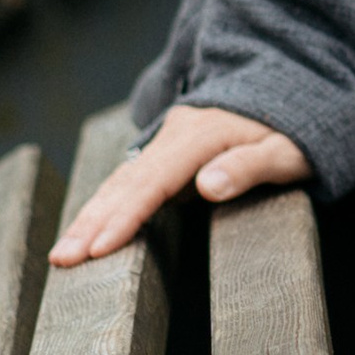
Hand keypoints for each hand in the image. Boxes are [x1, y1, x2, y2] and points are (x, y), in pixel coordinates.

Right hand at [49, 103, 310, 264]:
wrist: (291, 95)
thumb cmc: (293, 132)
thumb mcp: (287, 151)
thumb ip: (248, 167)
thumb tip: (207, 185)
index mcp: (201, 135)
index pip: (154, 182)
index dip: (126, 216)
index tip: (99, 248)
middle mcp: (176, 134)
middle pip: (126, 182)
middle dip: (91, 222)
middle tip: (61, 260)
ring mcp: (168, 141)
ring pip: (121, 181)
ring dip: (90, 216)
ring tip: (62, 254)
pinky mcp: (167, 153)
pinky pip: (130, 181)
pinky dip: (105, 205)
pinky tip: (86, 231)